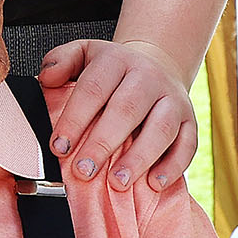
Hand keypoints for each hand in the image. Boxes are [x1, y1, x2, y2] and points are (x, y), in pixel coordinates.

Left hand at [37, 39, 197, 192]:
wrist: (156, 66)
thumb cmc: (113, 71)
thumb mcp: (83, 55)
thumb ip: (61, 62)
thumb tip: (47, 79)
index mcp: (117, 60)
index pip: (94, 88)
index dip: (74, 119)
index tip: (59, 147)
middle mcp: (148, 77)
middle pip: (127, 109)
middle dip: (103, 143)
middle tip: (83, 171)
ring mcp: (172, 99)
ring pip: (160, 128)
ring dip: (139, 158)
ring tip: (118, 182)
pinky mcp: (190, 120)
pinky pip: (187, 144)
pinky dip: (173, 166)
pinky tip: (154, 183)